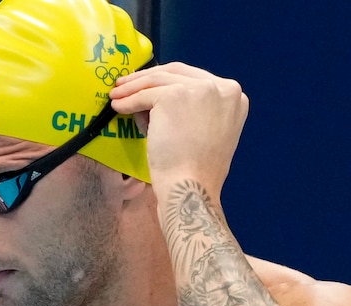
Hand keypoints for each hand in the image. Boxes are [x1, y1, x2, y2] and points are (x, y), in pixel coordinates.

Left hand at [109, 62, 248, 196]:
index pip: (194, 78)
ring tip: (117, 96)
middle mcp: (222, 87)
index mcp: (233, 96)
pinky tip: (118, 107)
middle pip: (176, 72)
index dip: (167, 80)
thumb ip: (191, 109)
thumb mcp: (204, 130)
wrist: (191, 187)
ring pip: (157, 80)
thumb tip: (152, 96)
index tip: (149, 85)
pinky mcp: (175, 95)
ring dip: (133, 88)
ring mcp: (200, 89)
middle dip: (147, 78)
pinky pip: (145, 95)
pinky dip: (128, 101)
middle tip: (126, 86)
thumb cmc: (195, 169)